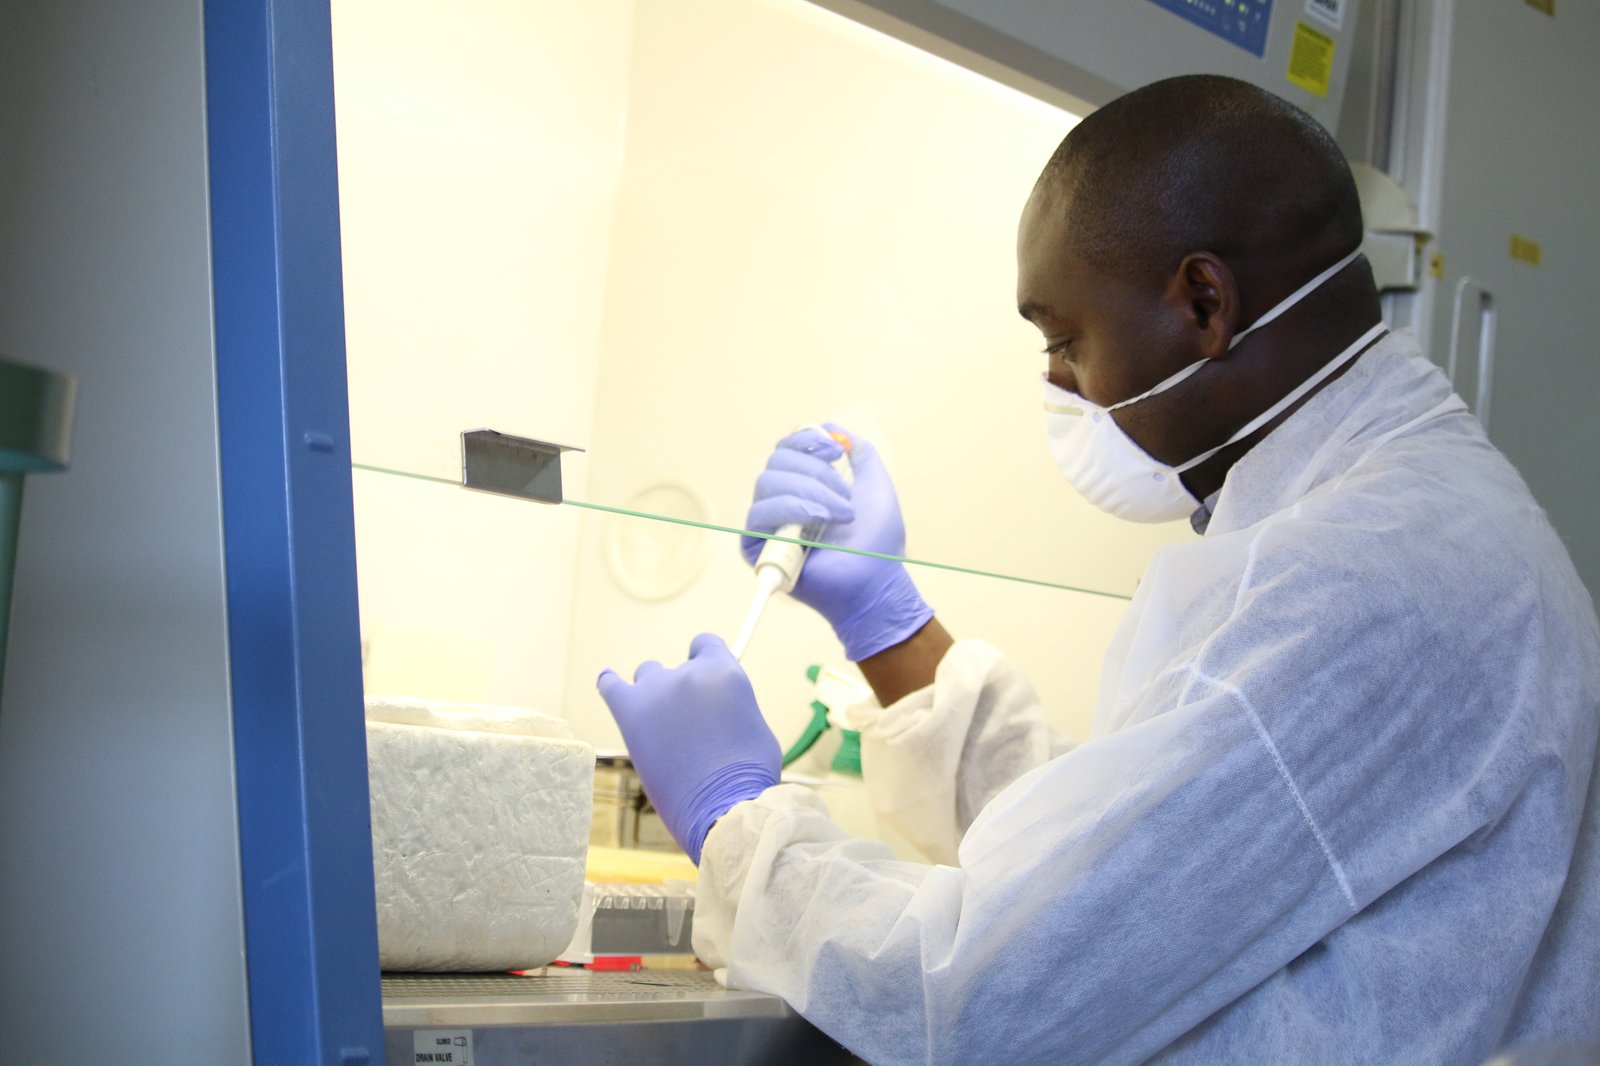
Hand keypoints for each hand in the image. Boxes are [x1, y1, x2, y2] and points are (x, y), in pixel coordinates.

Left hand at [597, 633, 780, 862]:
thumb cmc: (749, 775)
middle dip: (684, 690)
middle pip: (678, 668)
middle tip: (690, 726)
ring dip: (655, 694)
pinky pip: (611, 685)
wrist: (722, 807)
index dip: (706, 663)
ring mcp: (657, 692)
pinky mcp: (630, 714)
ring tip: (661, 726)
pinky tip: (608, 682)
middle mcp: (689, 674)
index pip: (706, 645)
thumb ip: (731, 704)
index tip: (705, 685)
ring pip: (648, 675)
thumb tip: (717, 707)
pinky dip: (610, 683)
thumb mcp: (754, 725)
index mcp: (723, 672)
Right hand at [742, 424, 932, 660]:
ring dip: (810, 494)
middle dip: (816, 474)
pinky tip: (818, 523)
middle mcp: (783, 502)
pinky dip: (792, 510)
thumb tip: (834, 430)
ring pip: (768, 483)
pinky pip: (758, 514)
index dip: (807, 441)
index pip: (787, 448)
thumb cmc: (877, 543)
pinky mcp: (757, 548)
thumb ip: (861, 454)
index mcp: (805, 486)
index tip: (836, 452)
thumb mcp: (876, 486)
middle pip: (776, 461)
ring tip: (841, 516)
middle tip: (845, 499)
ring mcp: (769, 525)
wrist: (875, 580)